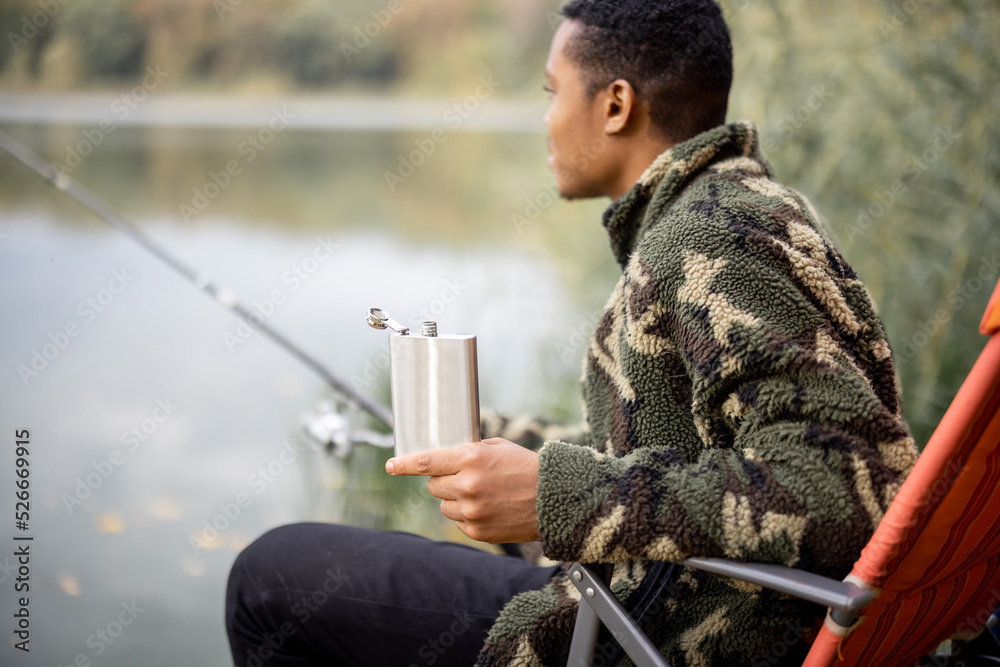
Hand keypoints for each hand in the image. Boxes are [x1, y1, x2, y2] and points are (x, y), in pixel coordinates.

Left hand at [386, 438, 539, 543]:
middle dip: (445, 480)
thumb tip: (443, 458)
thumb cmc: (527, 468)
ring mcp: (471, 511)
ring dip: (456, 499)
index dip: (404, 465)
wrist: (555, 500)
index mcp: (471, 459)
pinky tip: (491, 509)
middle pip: (434, 485)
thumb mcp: (498, 448)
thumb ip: (468, 452)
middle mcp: (467, 485)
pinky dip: (468, 516)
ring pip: (444, 505)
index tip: (391, 466)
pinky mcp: (477, 531)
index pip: (426, 462)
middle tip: (466, 478)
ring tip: (484, 494)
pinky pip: (459, 522)